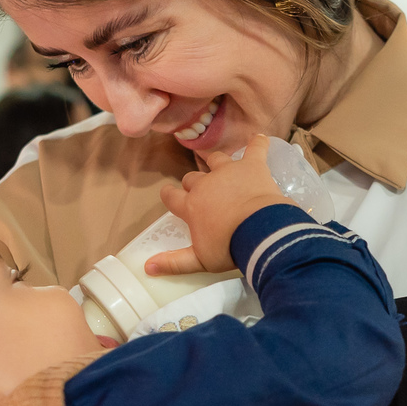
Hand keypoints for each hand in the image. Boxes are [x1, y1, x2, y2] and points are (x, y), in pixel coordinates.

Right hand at [147, 135, 291, 275]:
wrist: (260, 232)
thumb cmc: (228, 247)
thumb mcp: (200, 260)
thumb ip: (173, 263)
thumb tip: (146, 267)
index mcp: (191, 206)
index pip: (171, 196)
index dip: (169, 195)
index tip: (170, 196)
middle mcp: (205, 184)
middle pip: (192, 178)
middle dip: (193, 183)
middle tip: (202, 193)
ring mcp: (228, 172)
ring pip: (216, 159)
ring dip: (215, 161)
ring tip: (218, 165)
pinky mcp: (251, 166)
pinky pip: (254, 150)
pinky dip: (257, 144)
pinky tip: (259, 138)